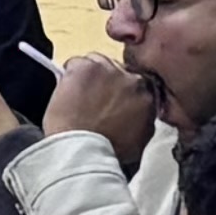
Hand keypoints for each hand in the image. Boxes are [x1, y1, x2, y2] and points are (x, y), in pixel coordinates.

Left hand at [39, 52, 155, 161]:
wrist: (84, 152)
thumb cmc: (110, 152)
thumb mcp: (141, 139)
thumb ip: (144, 117)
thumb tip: (139, 110)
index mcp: (148, 95)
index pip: (136, 81)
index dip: (120, 88)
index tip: (110, 97)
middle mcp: (132, 78)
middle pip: (116, 69)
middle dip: (105, 81)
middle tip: (93, 99)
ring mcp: (108, 69)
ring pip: (96, 62)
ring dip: (88, 76)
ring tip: (78, 96)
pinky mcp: (84, 67)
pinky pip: (74, 63)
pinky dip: (69, 76)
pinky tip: (66, 93)